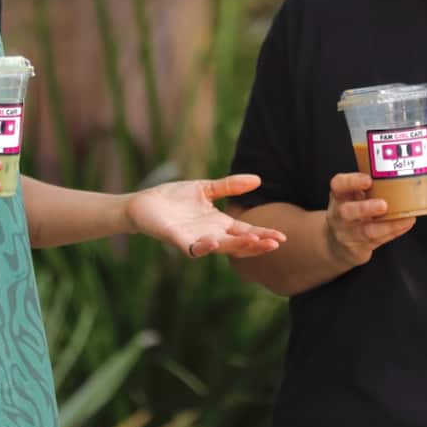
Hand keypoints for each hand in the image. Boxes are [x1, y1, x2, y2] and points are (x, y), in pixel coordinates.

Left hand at [124, 174, 286, 258]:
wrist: (144, 203)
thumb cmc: (175, 198)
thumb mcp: (206, 189)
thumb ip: (230, 186)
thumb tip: (259, 179)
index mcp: (219, 224)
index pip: (245, 232)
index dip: (262, 234)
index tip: (281, 236)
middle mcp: (210, 235)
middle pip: (237, 244)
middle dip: (256, 244)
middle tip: (275, 243)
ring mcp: (194, 239)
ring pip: (219, 247)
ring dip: (236, 246)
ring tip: (254, 241)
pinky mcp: (177, 239)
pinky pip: (192, 247)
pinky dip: (203, 246)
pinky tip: (213, 241)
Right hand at [324, 171, 414, 268]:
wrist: (338, 244)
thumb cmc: (351, 213)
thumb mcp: (351, 197)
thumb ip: (367, 187)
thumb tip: (398, 172)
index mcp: (338, 196)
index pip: (338, 185)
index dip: (352, 182)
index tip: (368, 180)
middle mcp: (339, 215)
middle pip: (346, 212)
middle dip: (365, 208)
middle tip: (383, 204)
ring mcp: (347, 234)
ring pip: (365, 231)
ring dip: (386, 225)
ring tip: (403, 218)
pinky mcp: (358, 248)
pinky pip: (377, 241)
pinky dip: (394, 232)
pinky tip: (406, 224)